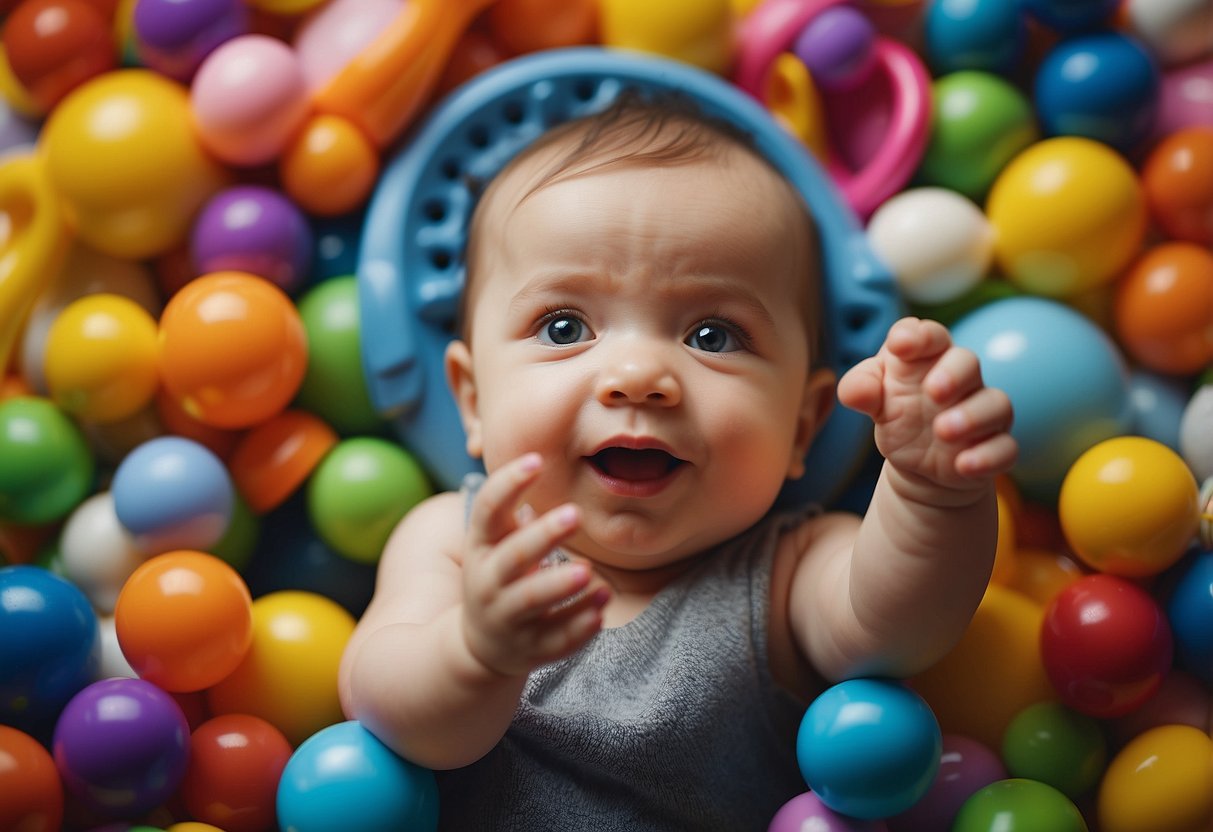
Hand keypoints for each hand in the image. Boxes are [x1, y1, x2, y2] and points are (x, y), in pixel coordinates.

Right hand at [460, 453, 609, 676]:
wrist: (481, 646)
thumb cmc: (500, 575)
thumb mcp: (496, 543)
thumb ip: (514, 510)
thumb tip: (539, 452)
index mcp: (481, 549)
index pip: (487, 510)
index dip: (508, 483)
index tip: (536, 460)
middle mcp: (488, 583)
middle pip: (512, 557)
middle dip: (543, 536)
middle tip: (575, 514)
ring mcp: (508, 618)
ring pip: (531, 601)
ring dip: (559, 584)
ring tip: (589, 570)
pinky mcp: (532, 649)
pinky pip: (556, 639)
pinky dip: (578, 626)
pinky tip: (601, 609)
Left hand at [837, 317, 1016, 494]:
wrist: (918, 465)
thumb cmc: (897, 415)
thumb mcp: (871, 399)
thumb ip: (860, 388)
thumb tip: (855, 393)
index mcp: (928, 359)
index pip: (931, 335)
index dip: (920, 336)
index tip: (900, 345)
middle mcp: (961, 381)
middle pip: (968, 361)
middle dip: (953, 373)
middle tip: (933, 391)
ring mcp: (982, 413)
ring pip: (995, 404)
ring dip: (972, 417)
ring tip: (943, 431)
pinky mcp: (993, 447)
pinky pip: (1005, 448)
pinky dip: (987, 457)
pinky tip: (964, 466)